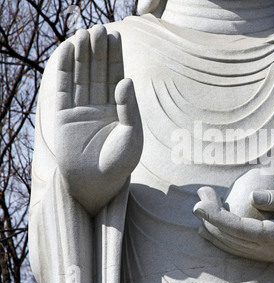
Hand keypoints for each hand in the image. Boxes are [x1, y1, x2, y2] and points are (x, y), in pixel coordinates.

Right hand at [54, 25, 142, 215]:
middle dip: (98, 51)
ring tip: (84, 33)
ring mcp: (80, 110)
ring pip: (80, 76)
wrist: (97, 185)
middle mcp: (99, 107)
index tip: (115, 36)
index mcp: (119, 110)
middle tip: (99, 28)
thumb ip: (130, 107)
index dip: (115, 57)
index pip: (116, 77)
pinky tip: (67, 51)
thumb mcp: (133, 135)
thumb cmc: (120, 164)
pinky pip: (62, 88)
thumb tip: (126, 79)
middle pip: (98, 72)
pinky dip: (64, 69)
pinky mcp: (62, 116)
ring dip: (82, 55)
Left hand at [193, 187, 273, 264]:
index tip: (199, 202)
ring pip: (230, 245)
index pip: (234, 227)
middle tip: (201, 194)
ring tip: (201, 207)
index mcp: (273, 237)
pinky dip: (222, 238)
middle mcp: (266, 251)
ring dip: (212, 227)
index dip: (213, 215)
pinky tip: (211, 230)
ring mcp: (266, 255)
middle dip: (209, 216)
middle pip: (227, 236)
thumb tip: (251, 195)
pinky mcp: (268, 254)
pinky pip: (238, 248)